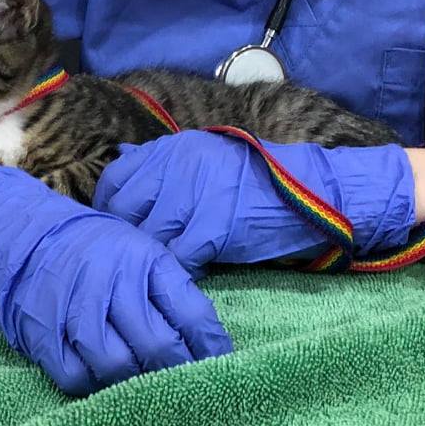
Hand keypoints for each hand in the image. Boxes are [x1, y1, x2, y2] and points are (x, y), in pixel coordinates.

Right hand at [0, 166, 230, 395]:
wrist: (22, 233)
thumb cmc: (93, 248)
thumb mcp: (138, 250)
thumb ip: (168, 289)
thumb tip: (207, 343)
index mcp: (144, 259)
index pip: (191, 312)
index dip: (212, 347)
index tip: (222, 366)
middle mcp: (112, 281)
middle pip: (157, 344)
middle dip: (176, 372)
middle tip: (184, 387)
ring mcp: (75, 307)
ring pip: (117, 365)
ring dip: (134, 383)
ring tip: (143, 385)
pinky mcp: (43, 332)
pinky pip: (76, 376)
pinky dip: (93, 385)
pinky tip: (102, 379)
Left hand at [91, 129, 415, 274]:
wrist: (313, 194)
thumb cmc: (255, 183)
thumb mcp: (204, 157)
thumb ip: (162, 162)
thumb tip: (120, 155)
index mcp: (172, 149)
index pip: (115, 179)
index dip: (111, 210)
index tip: (118, 233)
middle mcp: (177, 166)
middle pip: (124, 211)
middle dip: (125, 240)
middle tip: (134, 260)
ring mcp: (195, 195)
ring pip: (148, 239)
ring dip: (151, 260)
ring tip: (157, 273)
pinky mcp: (214, 226)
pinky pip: (177, 258)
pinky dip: (178, 272)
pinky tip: (187, 276)